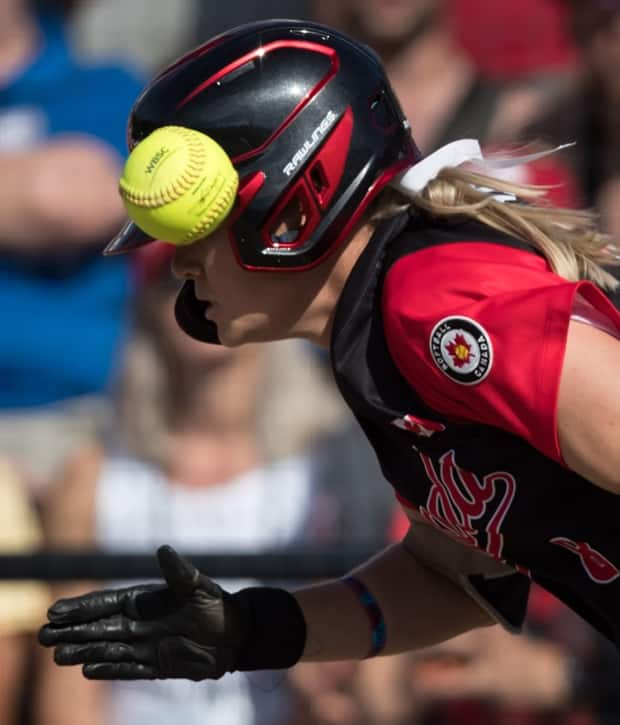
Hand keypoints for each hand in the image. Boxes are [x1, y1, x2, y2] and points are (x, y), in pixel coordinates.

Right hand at [38, 546, 250, 680]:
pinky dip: (109, 669)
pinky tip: (87, 670)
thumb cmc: (216, 603)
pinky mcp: (156, 666)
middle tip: (43, 636)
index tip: (54, 610)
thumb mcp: (198, 585)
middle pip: (99, 627)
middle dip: (72, 631)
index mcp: (145, 601)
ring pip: (108, 649)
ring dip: (84, 651)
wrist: (236, 633)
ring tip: (58, 656)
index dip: (81, 607)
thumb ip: (178, 571)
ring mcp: (146, 645)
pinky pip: (128, 668)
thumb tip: (163, 549)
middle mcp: (140, 623)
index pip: (106, 603)